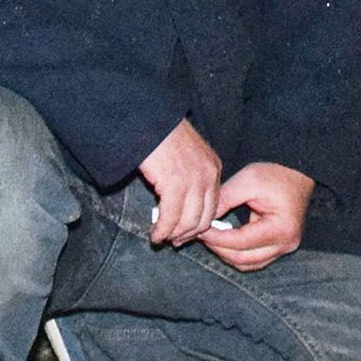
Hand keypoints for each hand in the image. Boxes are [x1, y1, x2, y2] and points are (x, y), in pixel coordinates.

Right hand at [140, 119, 223, 246]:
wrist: (147, 118)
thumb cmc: (161, 136)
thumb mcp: (186, 156)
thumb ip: (190, 177)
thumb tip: (182, 206)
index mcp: (213, 168)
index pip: (213, 206)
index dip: (199, 224)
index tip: (185, 234)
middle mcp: (209, 175)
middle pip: (204, 218)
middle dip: (188, 234)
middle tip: (172, 241)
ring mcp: (193, 179)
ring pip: (189, 222)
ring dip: (174, 235)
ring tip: (160, 238)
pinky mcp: (175, 183)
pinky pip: (171, 217)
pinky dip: (162, 230)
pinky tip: (155, 233)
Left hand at [203, 162, 313, 270]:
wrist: (297, 172)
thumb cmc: (275, 173)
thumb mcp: (248, 180)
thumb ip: (224, 200)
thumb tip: (204, 219)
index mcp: (281, 228)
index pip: (241, 242)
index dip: (217, 238)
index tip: (200, 229)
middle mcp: (286, 244)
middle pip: (243, 259)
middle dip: (219, 248)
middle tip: (201, 234)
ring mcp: (284, 248)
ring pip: (248, 264)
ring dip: (226, 254)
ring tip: (211, 237)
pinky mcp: (280, 247)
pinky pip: (254, 260)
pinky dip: (237, 253)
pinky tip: (224, 240)